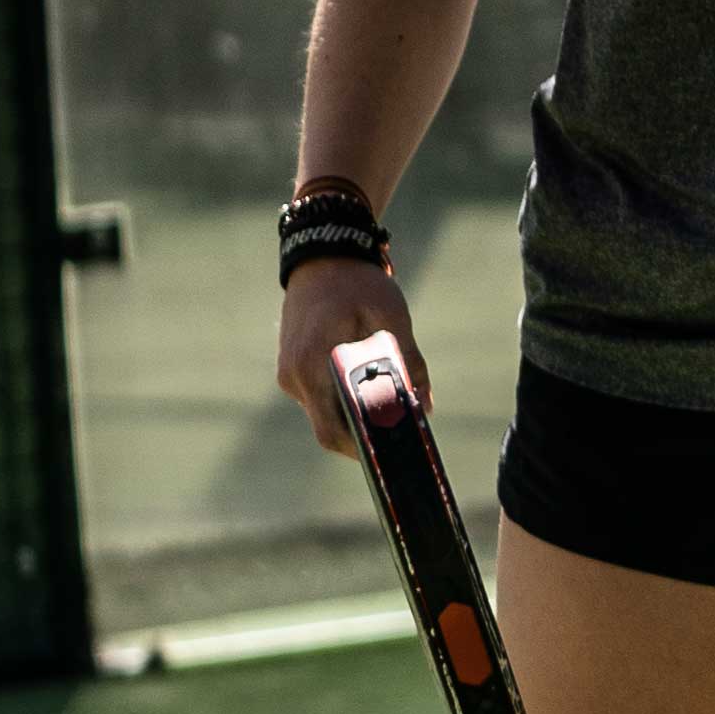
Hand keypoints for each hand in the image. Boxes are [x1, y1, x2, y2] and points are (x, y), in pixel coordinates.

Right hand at [280, 258, 426, 455]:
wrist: (323, 256)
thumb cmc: (358, 285)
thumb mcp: (392, 319)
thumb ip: (410, 363)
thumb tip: (423, 407)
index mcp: (312, 365)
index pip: (332, 429)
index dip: (362, 450)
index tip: (394, 456)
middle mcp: (294, 376)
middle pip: (330, 428)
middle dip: (366, 438)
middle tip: (405, 442)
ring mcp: (291, 374)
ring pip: (327, 414)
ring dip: (359, 419)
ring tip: (398, 417)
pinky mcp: (296, 369)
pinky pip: (322, 398)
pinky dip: (348, 403)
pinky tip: (379, 396)